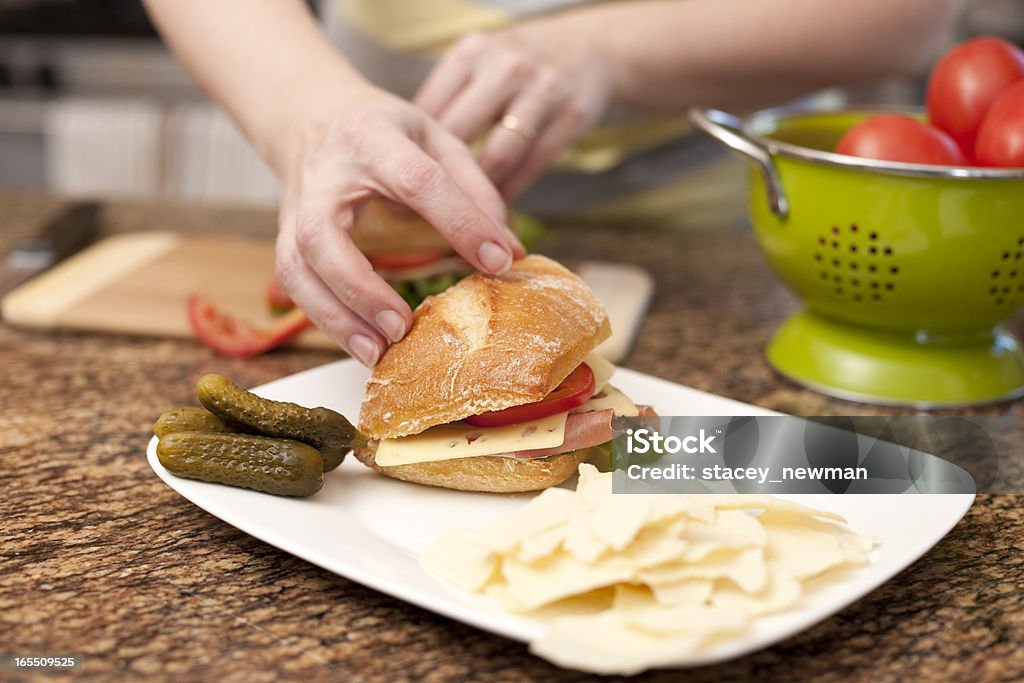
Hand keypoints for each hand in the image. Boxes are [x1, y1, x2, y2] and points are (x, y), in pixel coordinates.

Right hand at [276, 85, 524, 366]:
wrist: (314, 119)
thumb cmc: (385, 133)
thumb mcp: (436, 139)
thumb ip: (475, 190)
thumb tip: (511, 251)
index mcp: (371, 137)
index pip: (416, 180)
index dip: (459, 221)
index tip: (497, 261)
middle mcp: (323, 175)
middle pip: (323, 236)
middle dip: (362, 288)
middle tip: (402, 327)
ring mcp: (295, 209)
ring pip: (297, 269)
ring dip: (336, 317)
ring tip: (378, 352)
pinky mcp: (286, 237)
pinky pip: (294, 284)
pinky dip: (326, 320)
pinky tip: (362, 345)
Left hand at [415, 29, 612, 199]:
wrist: (588, 49)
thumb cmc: (515, 68)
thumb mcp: (478, 65)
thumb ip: (446, 103)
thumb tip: (405, 157)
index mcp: (472, 54)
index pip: (429, 113)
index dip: (410, 155)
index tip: (396, 188)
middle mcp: (505, 68)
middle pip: (458, 137)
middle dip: (435, 181)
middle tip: (416, 213)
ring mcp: (541, 91)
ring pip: (496, 158)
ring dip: (475, 197)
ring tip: (457, 220)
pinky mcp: (571, 117)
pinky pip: (531, 167)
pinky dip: (510, 194)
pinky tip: (494, 213)